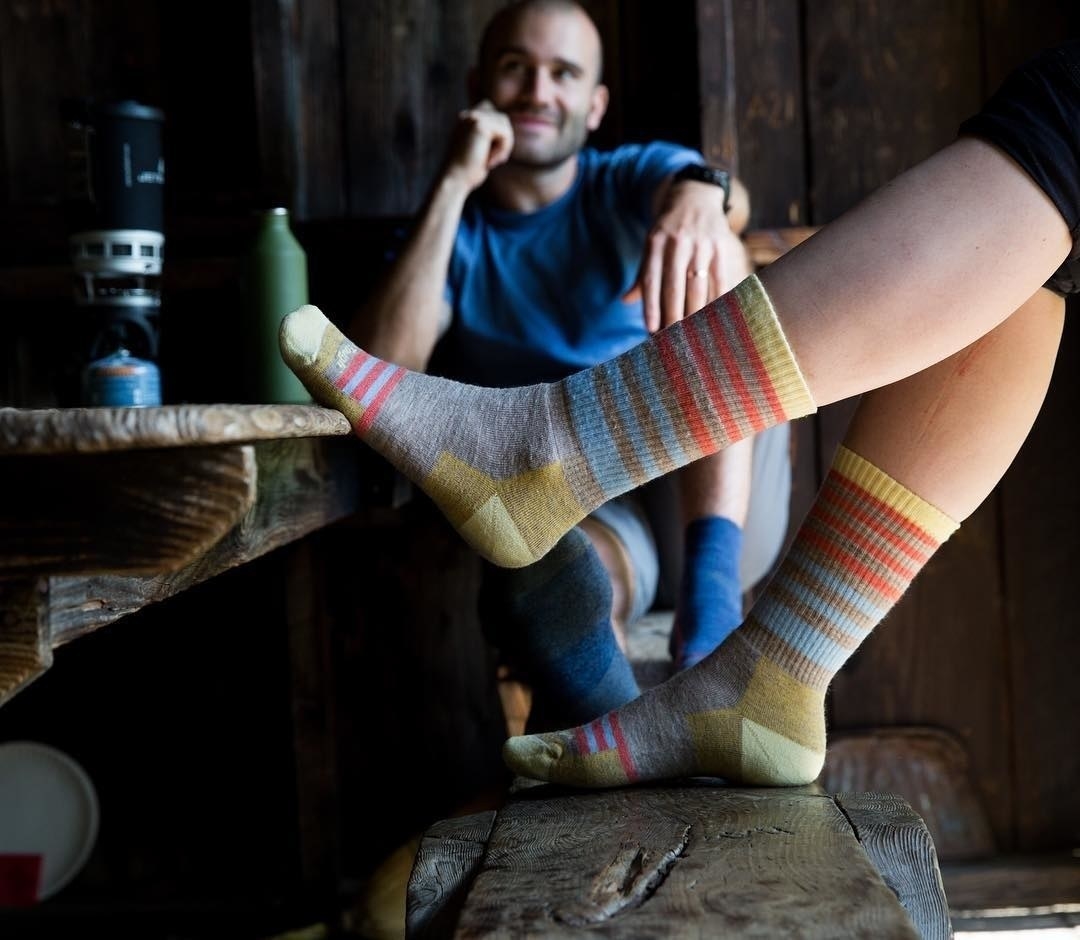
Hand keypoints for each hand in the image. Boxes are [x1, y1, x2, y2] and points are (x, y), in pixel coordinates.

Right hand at [443, 100, 514, 193]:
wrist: (454, 180)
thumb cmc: (467, 172)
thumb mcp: (480, 150)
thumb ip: (489, 136)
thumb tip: (508, 129)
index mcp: (465, 119)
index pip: (492, 113)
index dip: (498, 134)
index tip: (489, 155)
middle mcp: (467, 115)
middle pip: (502, 118)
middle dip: (503, 140)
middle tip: (492, 161)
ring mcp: (472, 117)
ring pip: (505, 124)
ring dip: (503, 146)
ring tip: (490, 161)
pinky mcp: (479, 124)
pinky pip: (505, 133)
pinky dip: (502, 150)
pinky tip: (489, 162)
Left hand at [624, 180, 748, 331]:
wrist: (696, 196)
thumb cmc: (669, 229)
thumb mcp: (651, 244)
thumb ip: (642, 273)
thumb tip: (626, 300)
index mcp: (655, 242)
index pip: (652, 280)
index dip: (651, 306)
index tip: (651, 330)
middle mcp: (678, 242)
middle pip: (675, 286)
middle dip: (673, 315)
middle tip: (673, 340)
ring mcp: (701, 244)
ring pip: (698, 286)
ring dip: (695, 313)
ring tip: (692, 334)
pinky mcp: (721, 246)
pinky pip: (720, 279)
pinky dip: (718, 300)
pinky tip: (715, 317)